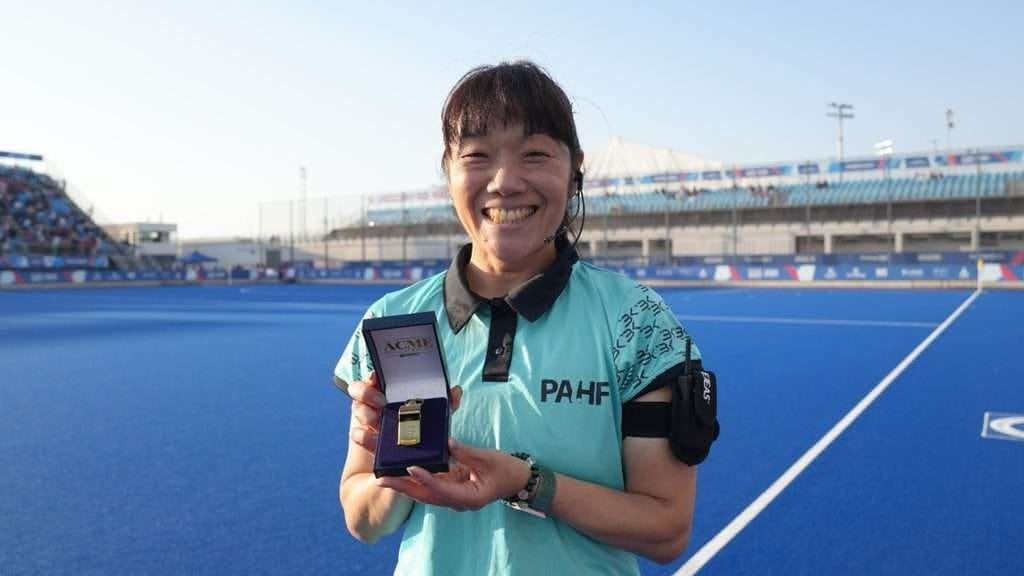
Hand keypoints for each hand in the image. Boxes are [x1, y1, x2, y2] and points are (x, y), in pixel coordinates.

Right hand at [348, 371, 461, 451]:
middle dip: (367, 393)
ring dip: (365, 413)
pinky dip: (360, 434)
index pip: (375, 377)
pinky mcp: (363, 440)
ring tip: (374, 423)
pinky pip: (357, 434)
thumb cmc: (421, 436)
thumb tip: (456, 390)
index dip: (373, 374)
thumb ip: (444, 405)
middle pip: (358, 389)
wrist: (405, 467)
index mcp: (389, 393)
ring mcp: (367, 422)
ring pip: (358, 409)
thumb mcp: (434, 419)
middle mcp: (374, 404)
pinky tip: (362, 435)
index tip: (377, 376)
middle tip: (382, 403)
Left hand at [376, 439, 530, 511]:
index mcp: (469, 498)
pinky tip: (400, 471)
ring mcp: (453, 496)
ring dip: (405, 485)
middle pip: (426, 495)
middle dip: (403, 488)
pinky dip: (415, 479)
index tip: (410, 468)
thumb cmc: (505, 470)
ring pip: (425, 493)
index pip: (442, 489)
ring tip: (384, 477)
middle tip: (381, 479)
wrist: (516, 479)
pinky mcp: (451, 488)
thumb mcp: (488, 459)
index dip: (426, 478)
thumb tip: (447, 443)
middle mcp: (457, 501)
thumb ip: (467, 453)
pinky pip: (430, 485)